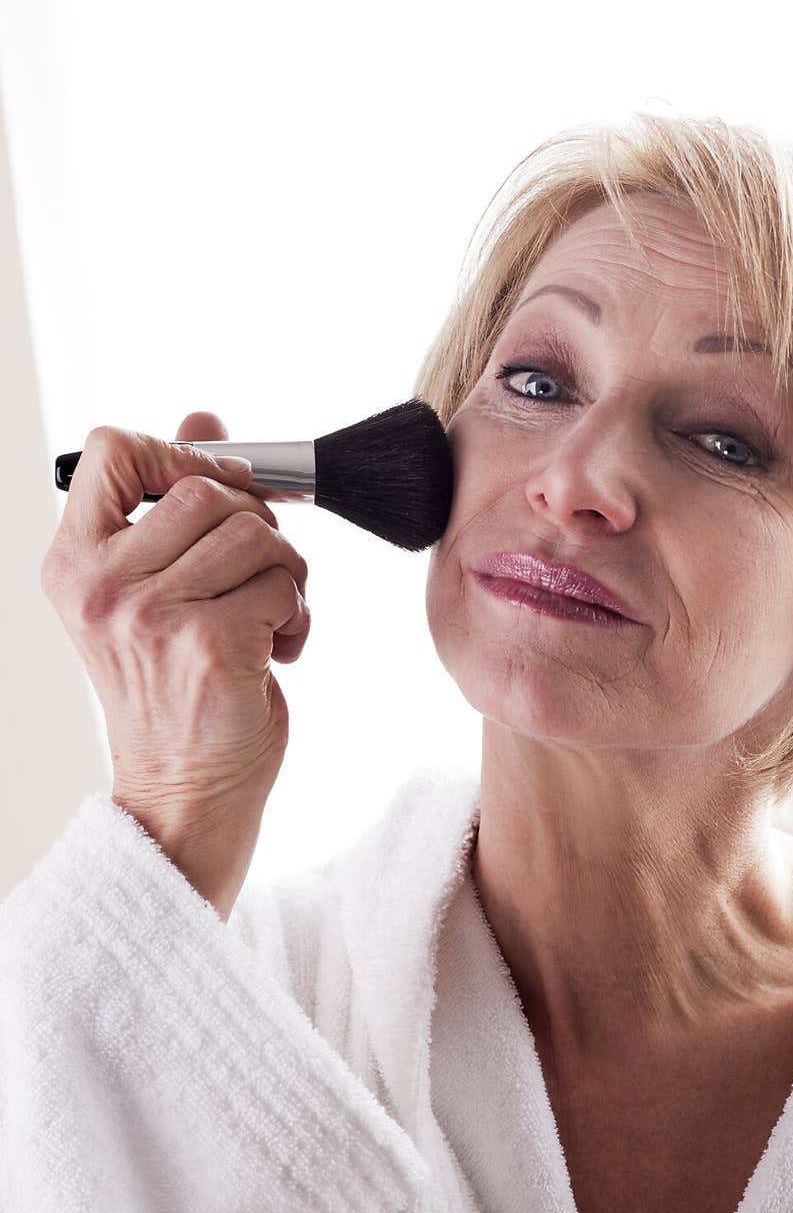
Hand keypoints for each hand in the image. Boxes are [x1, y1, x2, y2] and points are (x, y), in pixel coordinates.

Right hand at [41, 411, 311, 917]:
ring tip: (267, 617)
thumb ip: (171, 503)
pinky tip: (277, 652)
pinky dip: (299, 615)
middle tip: (255, 575)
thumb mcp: (154, 593)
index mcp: (74, 562)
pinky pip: (284, 584)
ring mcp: (151, 614)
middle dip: (255, 525)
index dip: (180, 455)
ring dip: (285, 573)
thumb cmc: (173, 693)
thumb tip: (205, 419)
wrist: (184, 794)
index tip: (215, 495)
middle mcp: (101, 584)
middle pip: (207, 487)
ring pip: (257, 533)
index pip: (112, 448)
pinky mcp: (209, 644)